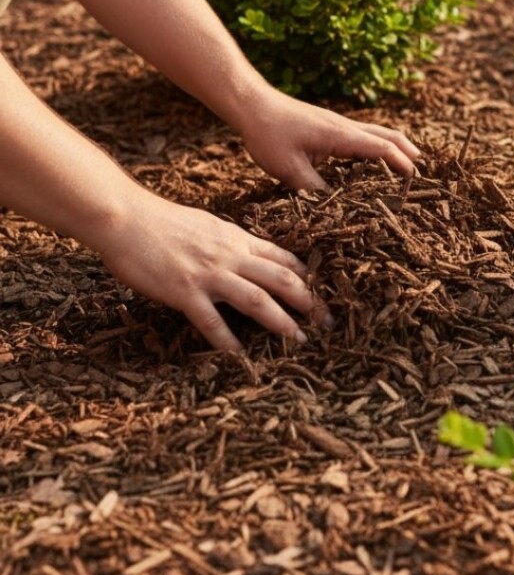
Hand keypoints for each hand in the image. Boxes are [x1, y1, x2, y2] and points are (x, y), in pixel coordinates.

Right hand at [98, 190, 331, 351]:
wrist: (126, 218)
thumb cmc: (163, 222)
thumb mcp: (208, 226)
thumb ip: (231, 243)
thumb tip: (250, 254)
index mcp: (236, 239)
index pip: (282, 257)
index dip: (307, 276)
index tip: (325, 293)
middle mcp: (230, 255)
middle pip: (280, 278)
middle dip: (308, 300)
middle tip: (327, 321)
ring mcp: (208, 273)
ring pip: (256, 298)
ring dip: (280, 321)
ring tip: (297, 339)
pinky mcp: (183, 290)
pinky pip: (210, 319)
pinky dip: (226, 339)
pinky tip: (238, 355)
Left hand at [238, 86, 420, 190]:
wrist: (252, 105)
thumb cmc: (268, 134)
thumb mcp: (289, 169)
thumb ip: (314, 191)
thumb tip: (333, 212)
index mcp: (341, 135)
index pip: (382, 148)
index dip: (401, 164)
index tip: (415, 181)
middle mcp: (346, 126)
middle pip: (388, 135)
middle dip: (407, 152)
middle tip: (421, 172)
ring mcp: (339, 124)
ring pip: (377, 133)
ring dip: (395, 147)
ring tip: (407, 164)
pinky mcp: (330, 126)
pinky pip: (363, 135)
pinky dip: (378, 146)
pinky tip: (373, 158)